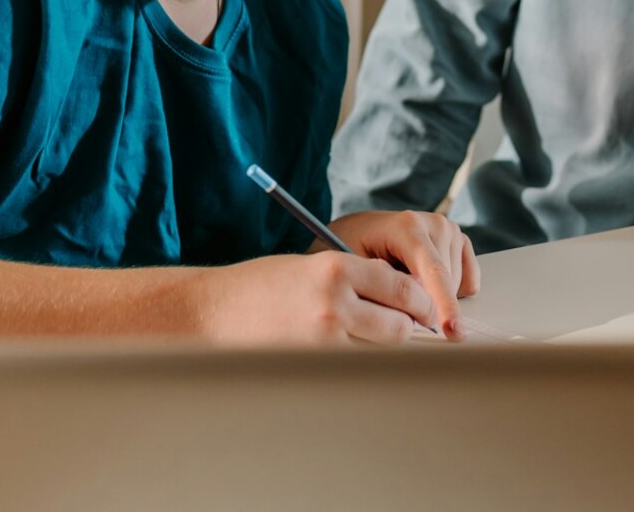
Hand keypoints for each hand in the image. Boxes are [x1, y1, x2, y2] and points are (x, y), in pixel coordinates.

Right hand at [195, 250, 439, 345]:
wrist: (211, 311)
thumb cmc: (260, 286)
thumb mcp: (310, 266)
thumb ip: (353, 277)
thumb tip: (395, 296)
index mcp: (336, 269)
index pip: (400, 287)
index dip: (418, 301)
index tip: (422, 309)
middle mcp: (336, 302)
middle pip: (400, 324)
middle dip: (408, 328)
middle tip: (408, 330)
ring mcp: (325, 339)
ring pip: (380, 351)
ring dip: (384, 349)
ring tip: (375, 344)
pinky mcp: (312, 365)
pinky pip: (354, 368)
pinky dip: (360, 364)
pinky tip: (351, 356)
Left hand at [328, 210, 480, 339]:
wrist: (362, 230)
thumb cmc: (356, 248)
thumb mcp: (357, 269)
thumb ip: (385, 288)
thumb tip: (410, 313)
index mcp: (408, 226)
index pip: (435, 270)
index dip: (444, 303)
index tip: (450, 330)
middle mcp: (435, 224)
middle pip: (447, 283)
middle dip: (428, 304)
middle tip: (395, 299)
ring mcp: (450, 231)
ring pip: (457, 286)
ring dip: (436, 296)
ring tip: (407, 282)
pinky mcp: (461, 242)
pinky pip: (469, 282)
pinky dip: (453, 292)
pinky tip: (428, 283)